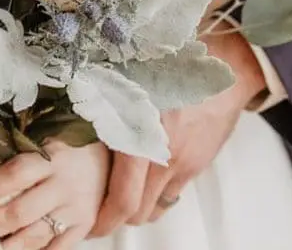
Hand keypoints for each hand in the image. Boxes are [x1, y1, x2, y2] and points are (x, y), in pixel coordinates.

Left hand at [0, 141, 109, 249]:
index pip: (14, 174)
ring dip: (6, 245)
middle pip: (19, 212)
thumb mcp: (48, 137)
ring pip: (34, 237)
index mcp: (52, 157)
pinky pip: (57, 249)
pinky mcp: (85, 226)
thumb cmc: (75, 146)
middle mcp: (64, 185)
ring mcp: (76, 210)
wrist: (116, 156)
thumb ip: (20, 151)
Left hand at [89, 24, 266, 235]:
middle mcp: (163, 154)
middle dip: (116, 219)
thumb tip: (67, 134)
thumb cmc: (166, 64)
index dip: (104, 221)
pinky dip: (156, 195)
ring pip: (155, 207)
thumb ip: (101, 110)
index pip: (124, 198)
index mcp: (140, 133)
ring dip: (137, 208)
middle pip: (138, 211)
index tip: (88, 226)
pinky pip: (172, 193)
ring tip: (121, 198)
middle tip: (97, 214)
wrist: (223, 64)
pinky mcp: (197, 163)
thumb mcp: (126, 82)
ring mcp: (183, 161)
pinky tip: (146, 180)